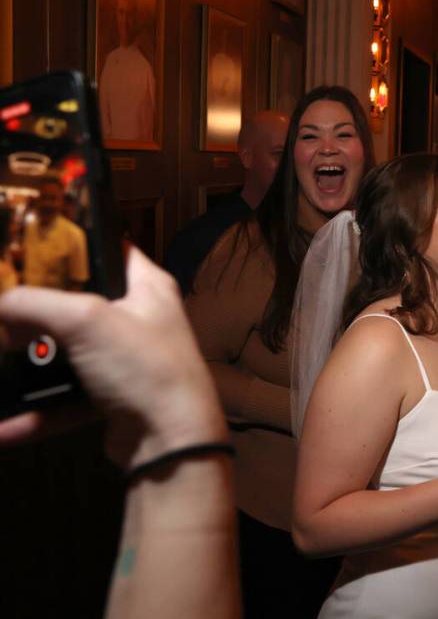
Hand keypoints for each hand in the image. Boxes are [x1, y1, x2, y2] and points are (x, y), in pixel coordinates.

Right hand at [0, 247, 226, 469]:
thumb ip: (35, 303)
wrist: (171, 441)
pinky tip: (4, 426)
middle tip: (5, 317)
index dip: (73, 246)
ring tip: (2, 365)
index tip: (32, 251)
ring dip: (29, 365)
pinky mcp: (112, 397)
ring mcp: (125, 360)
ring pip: (66, 354)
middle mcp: (139, 319)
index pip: (110, 249)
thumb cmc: (148, 369)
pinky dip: (34, 411)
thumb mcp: (85, 321)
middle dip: (37, 311)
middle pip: (77, 304)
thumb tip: (2, 306)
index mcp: (148, 287)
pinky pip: (63, 400)